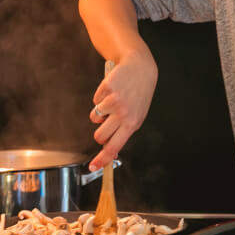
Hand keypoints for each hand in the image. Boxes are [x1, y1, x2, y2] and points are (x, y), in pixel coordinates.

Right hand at [88, 48, 157, 169]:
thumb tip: (110, 147)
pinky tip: (112, 90)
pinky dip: (100, 97)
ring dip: (100, 113)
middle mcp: (123, 114)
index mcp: (132, 123)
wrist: (140, 68)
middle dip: (99, 133)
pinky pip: (95, 100)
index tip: (93, 167)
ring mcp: (114, 101)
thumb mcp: (137, 114)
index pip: (114, 147)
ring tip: (113, 102)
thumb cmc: (139, 93)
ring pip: (95, 118)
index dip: (102, 159)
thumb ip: (124, 129)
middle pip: (99, 136)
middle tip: (107, 124)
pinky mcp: (106, 89)